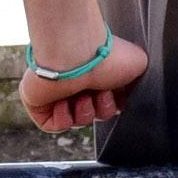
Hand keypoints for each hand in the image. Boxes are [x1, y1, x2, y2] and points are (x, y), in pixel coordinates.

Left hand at [18, 30, 145, 134]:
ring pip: (77, 121)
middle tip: (99, 92)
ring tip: (81, 94)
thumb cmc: (106, 55)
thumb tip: (126, 96)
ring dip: (84, 112)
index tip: (116, 93)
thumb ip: (136, 82)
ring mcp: (57, 93)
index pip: (108, 102)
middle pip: (96, 114)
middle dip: (102, 108)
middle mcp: (76, 82)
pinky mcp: (39, 103)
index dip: (115, 104)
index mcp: (96, 74)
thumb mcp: (138, 65)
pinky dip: (63, 119)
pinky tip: (64, 101)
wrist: (76, 52)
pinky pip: (54, 125)